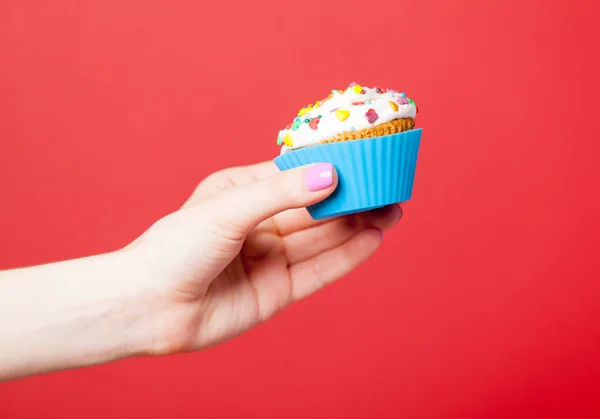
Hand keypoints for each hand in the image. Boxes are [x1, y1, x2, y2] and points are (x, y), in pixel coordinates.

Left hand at [127, 161, 402, 354]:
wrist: (146, 308)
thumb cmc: (174, 248)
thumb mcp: (228, 209)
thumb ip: (281, 194)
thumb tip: (330, 176)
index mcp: (242, 192)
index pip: (296, 174)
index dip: (331, 167)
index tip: (365, 157)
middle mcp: (259, 224)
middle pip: (315, 208)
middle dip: (353, 198)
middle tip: (390, 187)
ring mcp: (269, 258)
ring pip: (322, 238)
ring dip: (357, 225)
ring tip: (393, 210)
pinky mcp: (276, 291)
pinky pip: (318, 270)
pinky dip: (346, 255)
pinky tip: (373, 238)